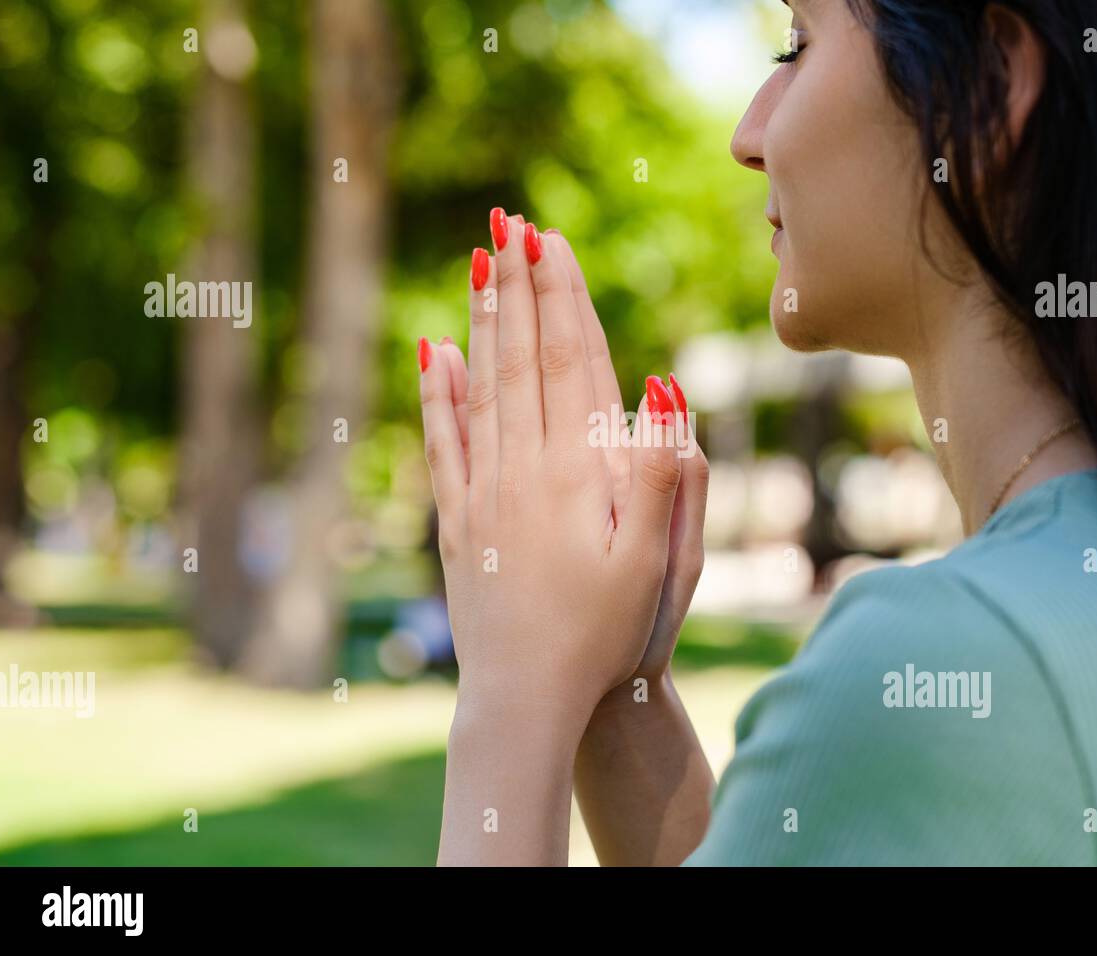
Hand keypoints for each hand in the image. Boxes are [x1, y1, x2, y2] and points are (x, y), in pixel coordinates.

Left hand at [418, 212, 694, 727]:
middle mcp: (522, 470)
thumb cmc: (608, 636)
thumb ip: (663, 475)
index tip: (551, 240)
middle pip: (521, 359)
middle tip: (510, 225)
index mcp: (577, 473)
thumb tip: (661, 389)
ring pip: (480, 387)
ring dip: (482, 322)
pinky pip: (443, 442)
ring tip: (480, 265)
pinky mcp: (457, 522)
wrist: (528, 700)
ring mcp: (483, 493)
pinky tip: (434, 354)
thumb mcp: (657, 563)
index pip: (571, 362)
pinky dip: (438, 393)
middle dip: (519, 287)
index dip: (562, 297)